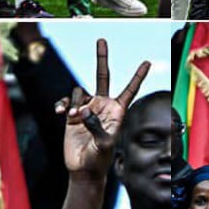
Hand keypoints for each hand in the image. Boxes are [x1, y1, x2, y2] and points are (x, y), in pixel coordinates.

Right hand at [56, 39, 149, 178]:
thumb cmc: (100, 159)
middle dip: (102, 58)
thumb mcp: (105, 144)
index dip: (138, 76)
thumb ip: (97, 126)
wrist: (83, 169)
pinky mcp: (72, 115)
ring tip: (72, 117)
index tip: (147, 62)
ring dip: (74, 102)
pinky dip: (63, 105)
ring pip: (79, 92)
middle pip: (103, 76)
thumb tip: (84, 111)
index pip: (130, 89)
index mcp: (117, 111)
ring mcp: (87, 109)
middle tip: (102, 39)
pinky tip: (61, 113)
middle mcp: (103, 106)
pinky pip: (66, 102)